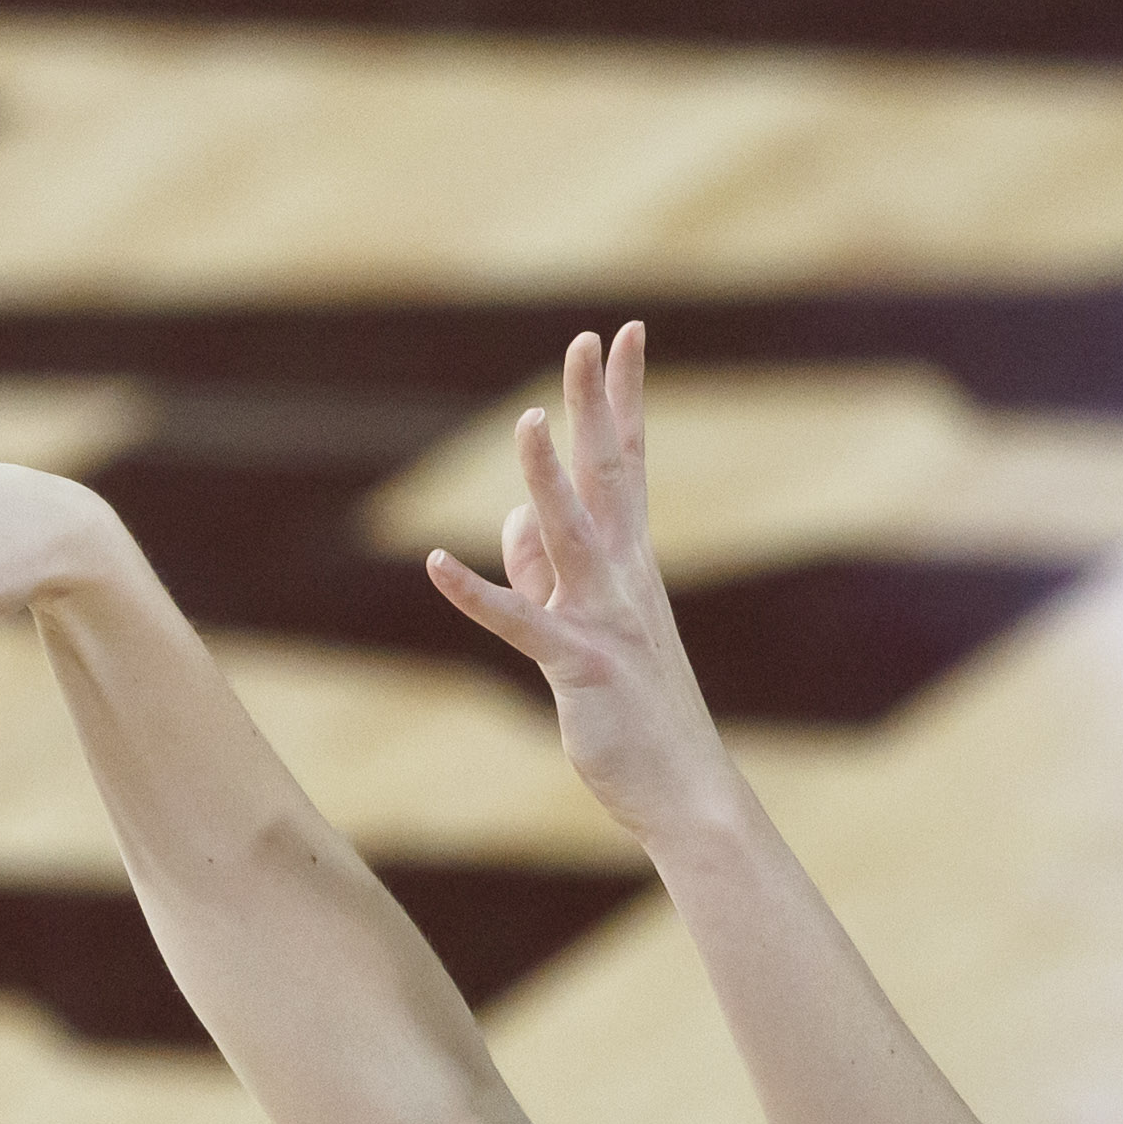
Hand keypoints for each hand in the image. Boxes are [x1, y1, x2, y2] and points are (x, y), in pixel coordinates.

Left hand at [423, 324, 745, 840]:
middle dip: (598, 404)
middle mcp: (626, 577)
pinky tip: (437, 564)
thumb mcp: (587, 626)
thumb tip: (515, 517)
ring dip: (549, 477)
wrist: (685, 789)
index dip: (621, 397)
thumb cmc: (636, 708)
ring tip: (527, 420)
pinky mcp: (579, 666)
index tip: (621, 335)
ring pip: (572, 533)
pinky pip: (522, 623)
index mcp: (631, 563)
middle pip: (609, 474)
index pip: (627, 462)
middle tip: (592, 336)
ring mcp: (606, 619)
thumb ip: (547, 569)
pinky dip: (478, 593)